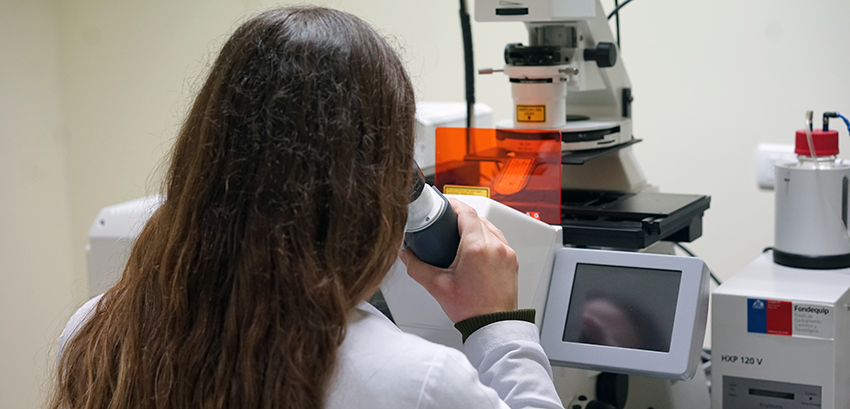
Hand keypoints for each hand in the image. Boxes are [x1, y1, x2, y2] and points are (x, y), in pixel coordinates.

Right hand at [401, 198, 518, 322]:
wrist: (493, 326)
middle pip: (477, 217)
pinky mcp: (512, 260)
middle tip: (446, 222)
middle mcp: (495, 246)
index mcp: (476, 248)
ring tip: (459, 236)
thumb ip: (417, 267)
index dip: (452, 204)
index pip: (465, 212)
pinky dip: (486, 237)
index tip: (444, 204)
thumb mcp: (437, 286)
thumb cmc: (471, 310)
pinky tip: (475, 248)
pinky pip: (499, 239)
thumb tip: (406, 255)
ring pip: (489, 227)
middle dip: (461, 216)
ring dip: (475, 226)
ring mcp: (506, 252)